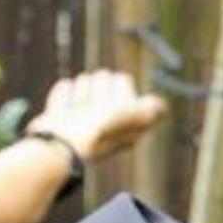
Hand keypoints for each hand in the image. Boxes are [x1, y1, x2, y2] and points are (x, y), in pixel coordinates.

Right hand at [27, 70, 166, 163]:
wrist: (62, 146)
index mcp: (125, 116)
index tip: (113, 109)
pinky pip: (65, 86)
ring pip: (84, 80)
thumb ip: (152, 109)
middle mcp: (106, 114)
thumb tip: (161, 107)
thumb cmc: (102, 131)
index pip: (121, 79)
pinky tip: (64, 114)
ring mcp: (82, 111)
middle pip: (102, 76)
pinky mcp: (61, 109)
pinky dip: (63, 98)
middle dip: (96, 90)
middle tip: (92, 113)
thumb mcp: (137, 118)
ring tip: (76, 115)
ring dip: (80, 95)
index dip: (116, 89)